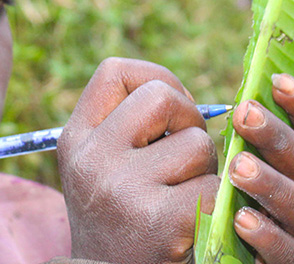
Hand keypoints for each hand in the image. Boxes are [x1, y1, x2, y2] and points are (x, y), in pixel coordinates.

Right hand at [57, 57, 220, 263]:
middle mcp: (92, 159)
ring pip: (198, 143)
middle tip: (187, 156)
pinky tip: (196, 221)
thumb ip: (129, 126)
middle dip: (189, 120)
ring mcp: (123, 189)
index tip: (169, 111)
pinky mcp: (161, 222)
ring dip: (206, 168)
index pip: (115, 71)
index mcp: (75, 139)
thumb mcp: (102, 167)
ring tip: (186, 195)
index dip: (156, 79)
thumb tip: (191, 97)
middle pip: (163, 97)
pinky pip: (215, 185)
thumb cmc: (122, 220)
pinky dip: (217, 202)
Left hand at [227, 74, 293, 263]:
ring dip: (269, 182)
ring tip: (238, 167)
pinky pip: (285, 251)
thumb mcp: (251, 172)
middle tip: (243, 114)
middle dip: (276, 135)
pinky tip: (241, 219)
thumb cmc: (244, 208)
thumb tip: (240, 99)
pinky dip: (265, 234)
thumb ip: (251, 144)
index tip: (276, 79)